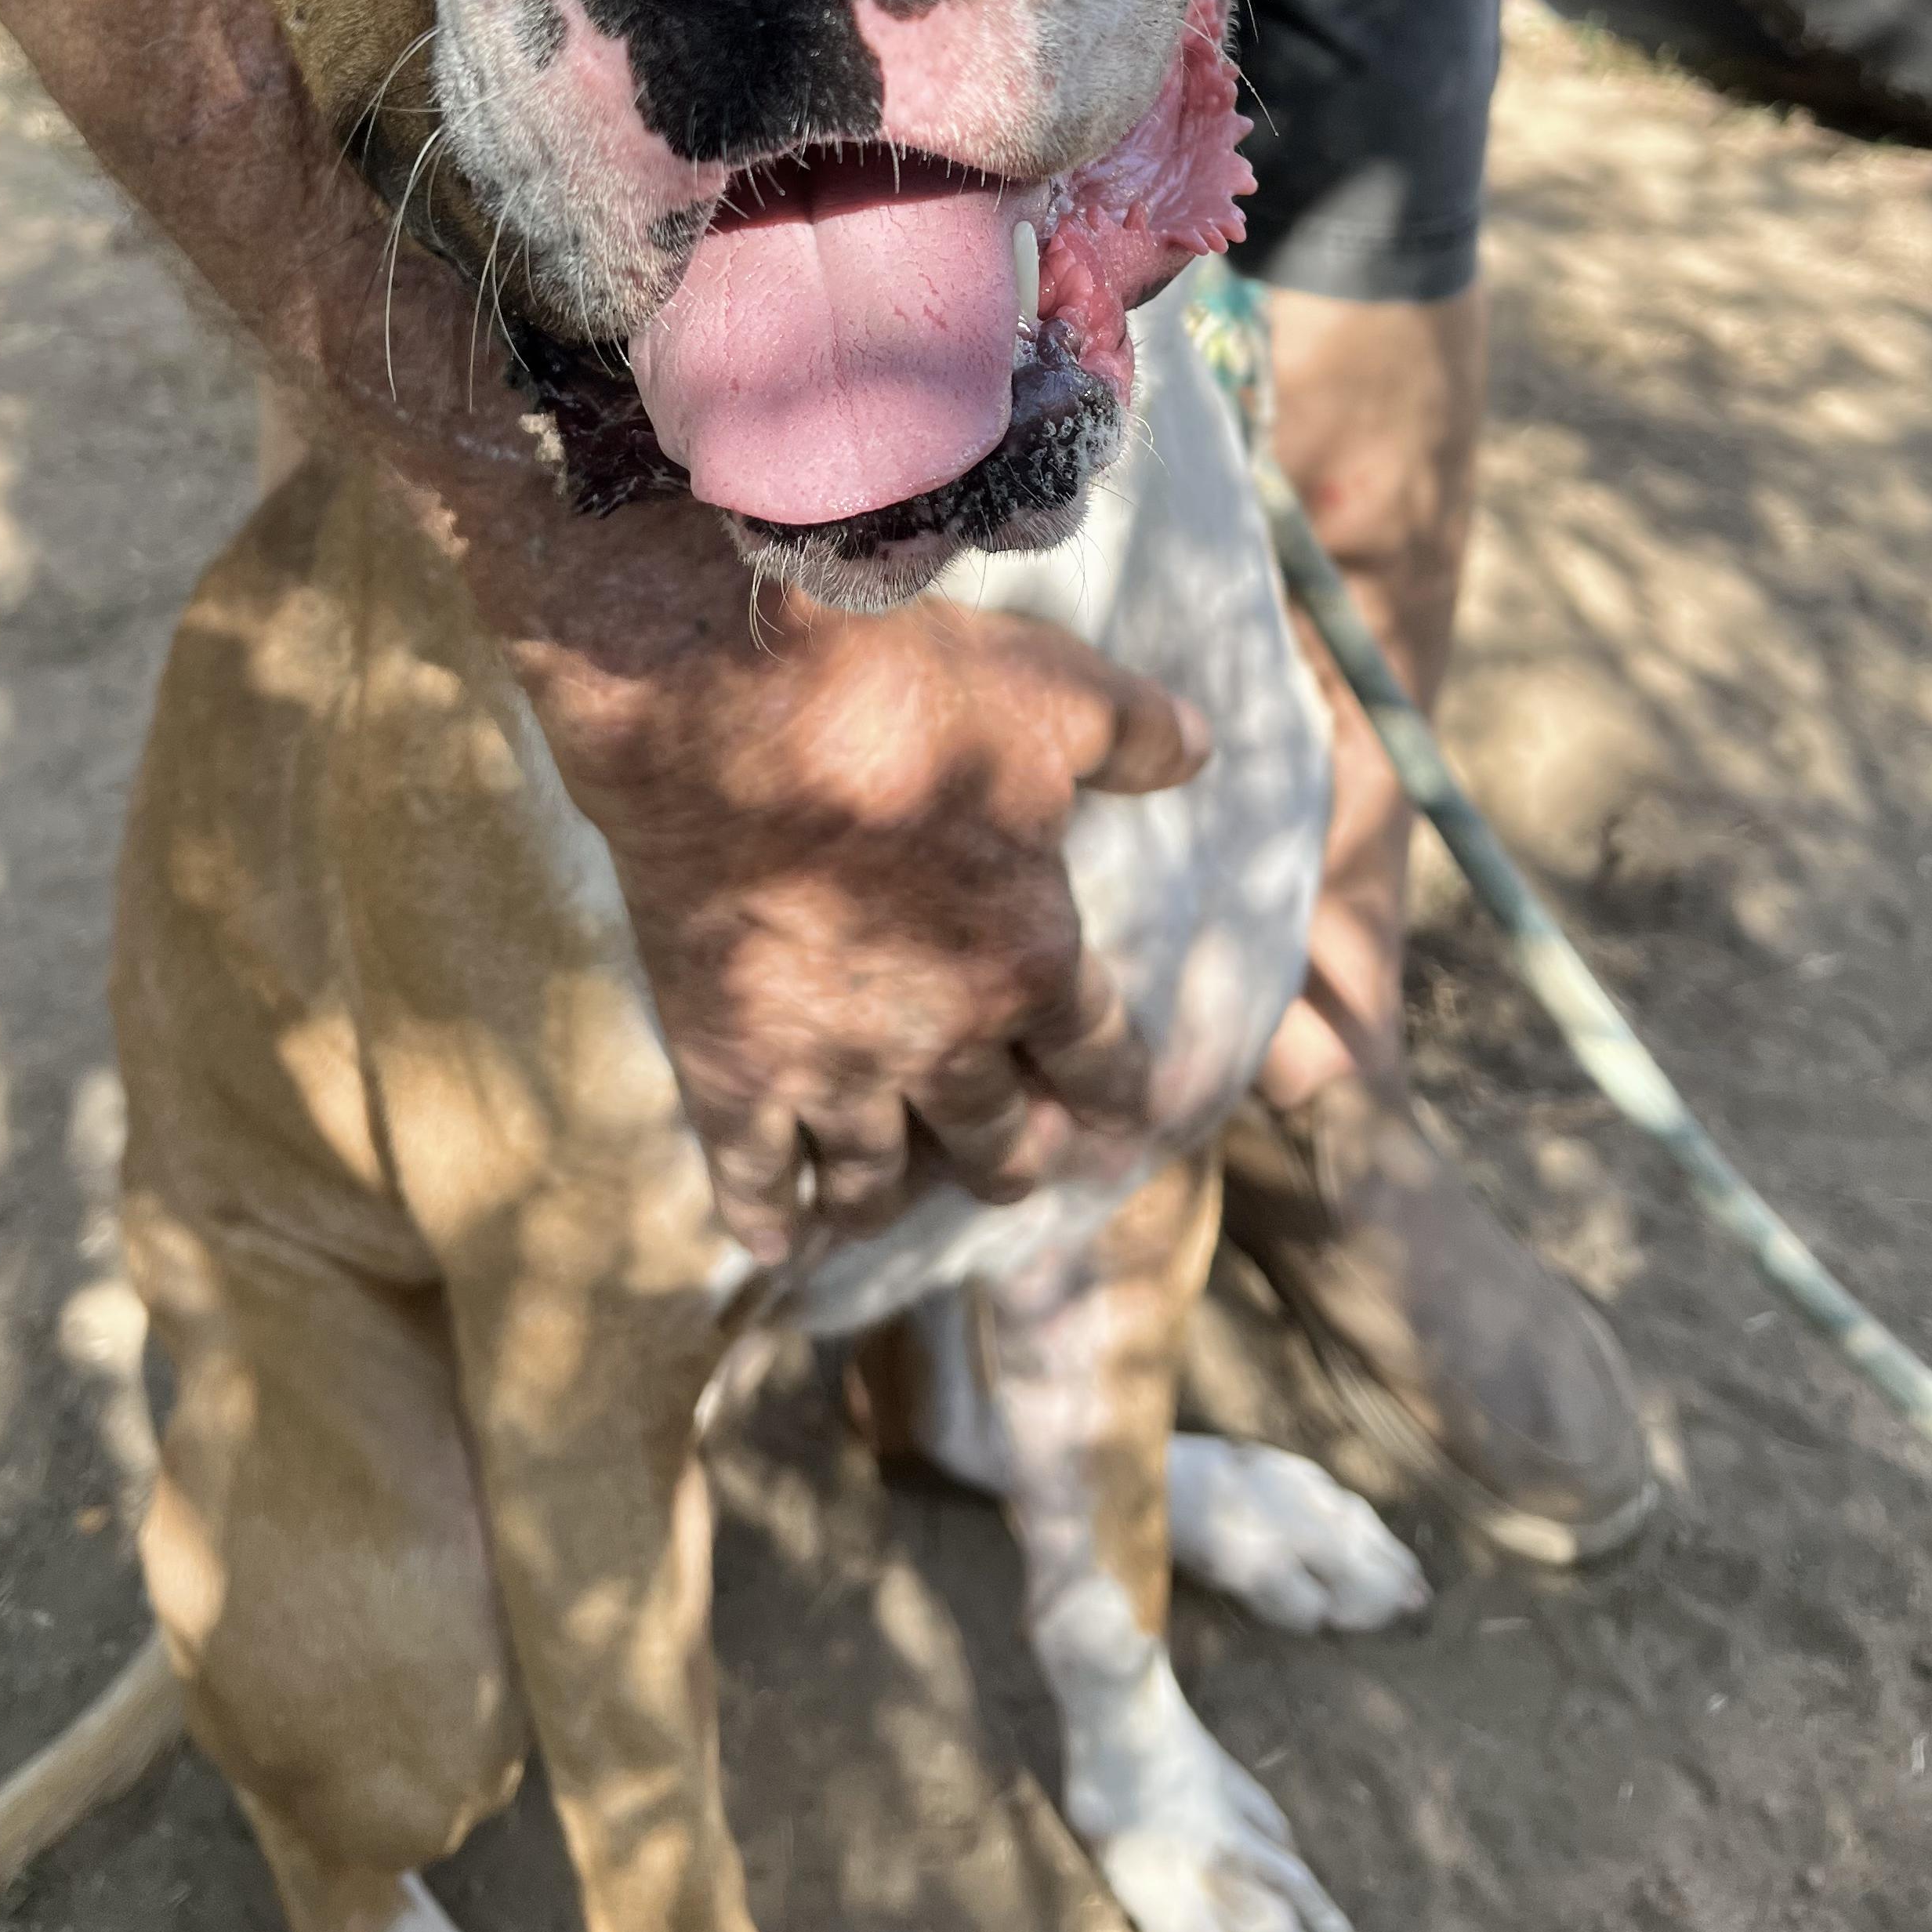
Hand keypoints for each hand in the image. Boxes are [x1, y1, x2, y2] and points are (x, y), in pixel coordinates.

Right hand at [527, 589, 1208, 1257]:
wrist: (728, 698)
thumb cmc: (901, 689)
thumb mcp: (1050, 689)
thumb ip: (1134, 731)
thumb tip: (1202, 748)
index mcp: (1035, 960)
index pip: (1098, 1062)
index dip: (1111, 1093)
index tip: (1117, 1116)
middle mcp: (944, 1040)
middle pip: (999, 1143)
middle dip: (1013, 1156)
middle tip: (1012, 1161)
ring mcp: (832, 1066)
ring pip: (879, 1178)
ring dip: (893, 1195)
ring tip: (888, 1202)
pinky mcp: (732, 1065)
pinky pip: (755, 1176)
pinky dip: (770, 1218)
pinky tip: (779, 1242)